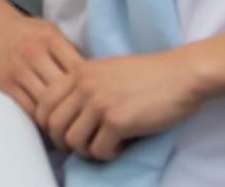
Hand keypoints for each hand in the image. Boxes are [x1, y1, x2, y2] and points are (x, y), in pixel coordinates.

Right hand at [0, 12, 85, 122]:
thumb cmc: (29, 32)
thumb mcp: (51, 31)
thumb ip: (70, 50)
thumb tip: (95, 76)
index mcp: (50, 38)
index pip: (77, 68)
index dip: (90, 86)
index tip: (96, 97)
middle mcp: (33, 52)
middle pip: (63, 87)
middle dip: (76, 104)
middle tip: (88, 118)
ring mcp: (17, 69)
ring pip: (46, 101)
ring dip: (59, 115)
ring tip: (71, 124)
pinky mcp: (5, 83)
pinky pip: (28, 107)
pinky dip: (41, 118)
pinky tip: (51, 121)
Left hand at [35, 50, 205, 161]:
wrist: (181, 75)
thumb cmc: (148, 75)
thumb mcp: (106, 70)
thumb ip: (84, 86)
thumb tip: (67, 117)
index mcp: (78, 72)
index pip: (43, 104)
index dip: (49, 126)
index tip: (66, 134)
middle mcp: (84, 85)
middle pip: (54, 126)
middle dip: (66, 143)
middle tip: (86, 146)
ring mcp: (99, 103)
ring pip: (74, 141)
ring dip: (89, 150)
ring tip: (107, 144)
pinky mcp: (117, 121)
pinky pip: (99, 150)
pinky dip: (110, 154)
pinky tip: (124, 144)